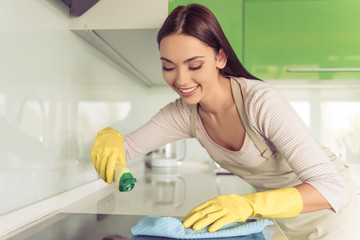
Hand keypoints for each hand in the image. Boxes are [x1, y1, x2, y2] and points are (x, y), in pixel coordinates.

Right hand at [90, 127, 125, 183]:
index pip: (110, 168)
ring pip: (98, 166)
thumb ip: (121, 163)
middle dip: (104, 176)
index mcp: (114, 153)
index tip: (110, 181)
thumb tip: (122, 172)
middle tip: (106, 180)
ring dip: (100, 173)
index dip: (109, 176)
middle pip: (103, 168)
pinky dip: (96, 167)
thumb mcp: (121, 153)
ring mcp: (99, 151)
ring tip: (103, 176)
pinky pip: (94, 161)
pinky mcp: (94, 150)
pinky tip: (99, 170)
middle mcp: (106, 152)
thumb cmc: (117, 144)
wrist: (110, 134)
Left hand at [183, 187, 302, 231]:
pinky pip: (222, 221)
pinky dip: (216, 225)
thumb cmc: (234, 205)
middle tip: (185, 225)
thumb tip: (200, 215)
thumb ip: (212, 208)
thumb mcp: (221, 203)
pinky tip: (210, 230)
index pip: (200, 207)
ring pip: (210, 216)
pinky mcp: (232, 215)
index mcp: (214, 201)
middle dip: (193, 219)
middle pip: (203, 212)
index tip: (185, 220)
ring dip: (201, 223)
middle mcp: (218, 204)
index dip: (192, 214)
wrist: (249, 203)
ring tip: (194, 228)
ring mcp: (225, 209)